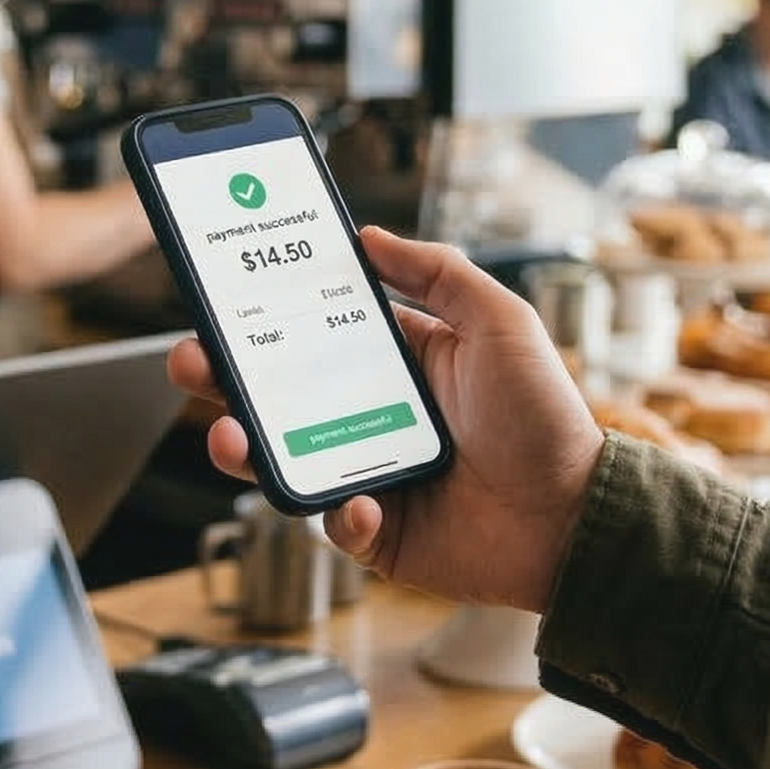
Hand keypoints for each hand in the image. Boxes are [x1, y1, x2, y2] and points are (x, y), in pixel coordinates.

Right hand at [169, 227, 606, 612]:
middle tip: (193, 358)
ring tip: (231, 434)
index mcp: (398, 363)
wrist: (576, 520)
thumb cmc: (546, 419)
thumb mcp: (501, 322)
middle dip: (223, 376)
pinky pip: (334, 525)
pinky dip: (340, 515)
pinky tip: (362, 502)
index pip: (313, 331)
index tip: (224, 291)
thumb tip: (370, 235)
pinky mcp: (378, 534)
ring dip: (245, 446)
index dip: (266, 313)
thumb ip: (439, 272)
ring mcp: (368, 475)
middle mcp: (372, 417)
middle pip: (276, 393)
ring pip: (282, 460)